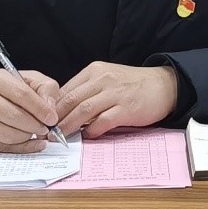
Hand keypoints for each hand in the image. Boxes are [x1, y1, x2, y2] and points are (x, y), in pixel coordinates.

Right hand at [0, 69, 61, 152]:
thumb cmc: (12, 89)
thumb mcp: (31, 80)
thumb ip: (46, 89)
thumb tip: (50, 110)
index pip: (22, 95)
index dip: (40, 109)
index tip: (52, 119)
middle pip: (14, 116)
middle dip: (35, 125)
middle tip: (47, 128)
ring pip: (8, 135)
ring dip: (28, 136)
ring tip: (36, 131)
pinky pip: (3, 147)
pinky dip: (21, 147)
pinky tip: (32, 142)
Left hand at [55, 62, 178, 138]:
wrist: (164, 85)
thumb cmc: (133, 84)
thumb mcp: (107, 78)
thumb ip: (87, 89)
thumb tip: (63, 110)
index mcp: (95, 71)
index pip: (65, 89)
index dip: (51, 107)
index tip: (43, 121)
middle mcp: (103, 79)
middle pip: (70, 100)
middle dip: (55, 119)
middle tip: (45, 133)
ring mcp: (115, 93)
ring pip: (83, 111)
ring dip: (68, 127)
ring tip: (60, 137)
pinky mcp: (126, 108)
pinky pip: (102, 122)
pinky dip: (92, 131)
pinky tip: (88, 136)